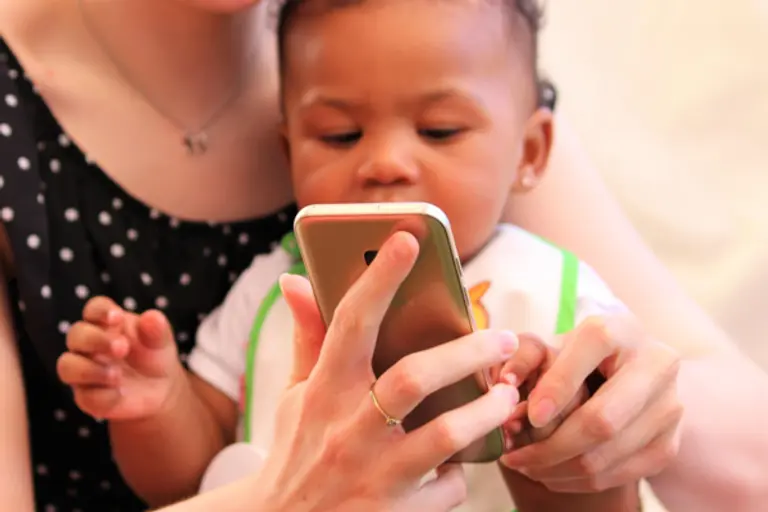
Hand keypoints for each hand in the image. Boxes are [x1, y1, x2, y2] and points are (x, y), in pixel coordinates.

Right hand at [56, 297, 183, 420]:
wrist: (161, 389)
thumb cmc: (154, 355)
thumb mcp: (160, 341)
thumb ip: (157, 329)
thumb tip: (152, 317)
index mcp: (106, 323)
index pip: (94, 309)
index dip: (100, 311)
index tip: (117, 317)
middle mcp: (88, 344)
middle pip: (76, 335)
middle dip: (95, 340)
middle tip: (122, 347)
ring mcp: (84, 370)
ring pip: (68, 366)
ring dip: (89, 369)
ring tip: (117, 374)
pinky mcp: (86, 396)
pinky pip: (85, 396)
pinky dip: (104, 395)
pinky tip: (121, 393)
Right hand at [257, 232, 520, 511]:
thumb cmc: (299, 449)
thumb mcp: (297, 396)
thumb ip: (307, 338)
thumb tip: (294, 279)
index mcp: (323, 391)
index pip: (351, 323)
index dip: (379, 278)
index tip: (408, 239)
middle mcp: (346, 431)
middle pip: (413, 376)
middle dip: (467, 351)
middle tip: (504, 336)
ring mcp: (372, 476)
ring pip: (444, 435)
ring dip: (485, 411)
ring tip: (508, 396)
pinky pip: (448, 488)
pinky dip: (461, 473)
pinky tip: (464, 462)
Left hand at [500, 303, 682, 492]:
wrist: (626, 373)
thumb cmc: (576, 358)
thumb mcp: (550, 344)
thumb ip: (524, 354)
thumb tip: (505, 380)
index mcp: (620, 330)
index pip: (591, 350)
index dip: (557, 387)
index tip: (528, 417)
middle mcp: (656, 363)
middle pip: (603, 419)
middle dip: (553, 445)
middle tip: (515, 457)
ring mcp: (669, 406)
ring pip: (610, 452)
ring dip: (560, 468)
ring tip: (526, 466)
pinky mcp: (671, 442)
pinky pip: (622, 473)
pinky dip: (581, 481)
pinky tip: (552, 474)